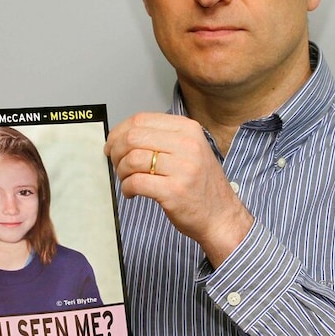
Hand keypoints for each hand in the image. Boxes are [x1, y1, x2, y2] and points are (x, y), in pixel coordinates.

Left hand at [105, 112, 253, 266]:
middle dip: (116, 150)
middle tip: (115, 162)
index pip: (141, 119)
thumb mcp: (189, 150)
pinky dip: (127, 188)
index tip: (112, 143)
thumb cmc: (200, 184)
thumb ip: (162, 139)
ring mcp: (182, 168)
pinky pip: (136, 182)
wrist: (221, 216)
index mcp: (188, 129)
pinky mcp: (173, 191)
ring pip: (132, 159)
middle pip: (133, 137)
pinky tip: (131, 192)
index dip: (119, 131)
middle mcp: (187, 145)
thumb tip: (123, 135)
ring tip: (126, 179)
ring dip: (121, 171)